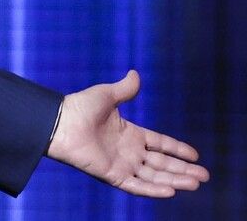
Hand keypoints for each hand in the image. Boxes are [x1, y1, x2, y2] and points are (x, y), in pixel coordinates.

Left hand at [46, 70, 208, 196]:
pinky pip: (136, 186)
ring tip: (195, 183)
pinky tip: (170, 191)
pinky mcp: (111, 174)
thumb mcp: (106, 95)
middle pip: (162, 163)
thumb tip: (135, 73)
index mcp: (129, 133)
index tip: (195, 155)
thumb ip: (124, 89)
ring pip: (154, 176)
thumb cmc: (79, 107)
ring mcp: (121, 164)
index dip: (177, 149)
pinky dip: (152, 190)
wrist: (60, 121)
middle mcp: (128, 151)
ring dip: (174, 180)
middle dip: (183, 170)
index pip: (159, 143)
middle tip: (204, 176)